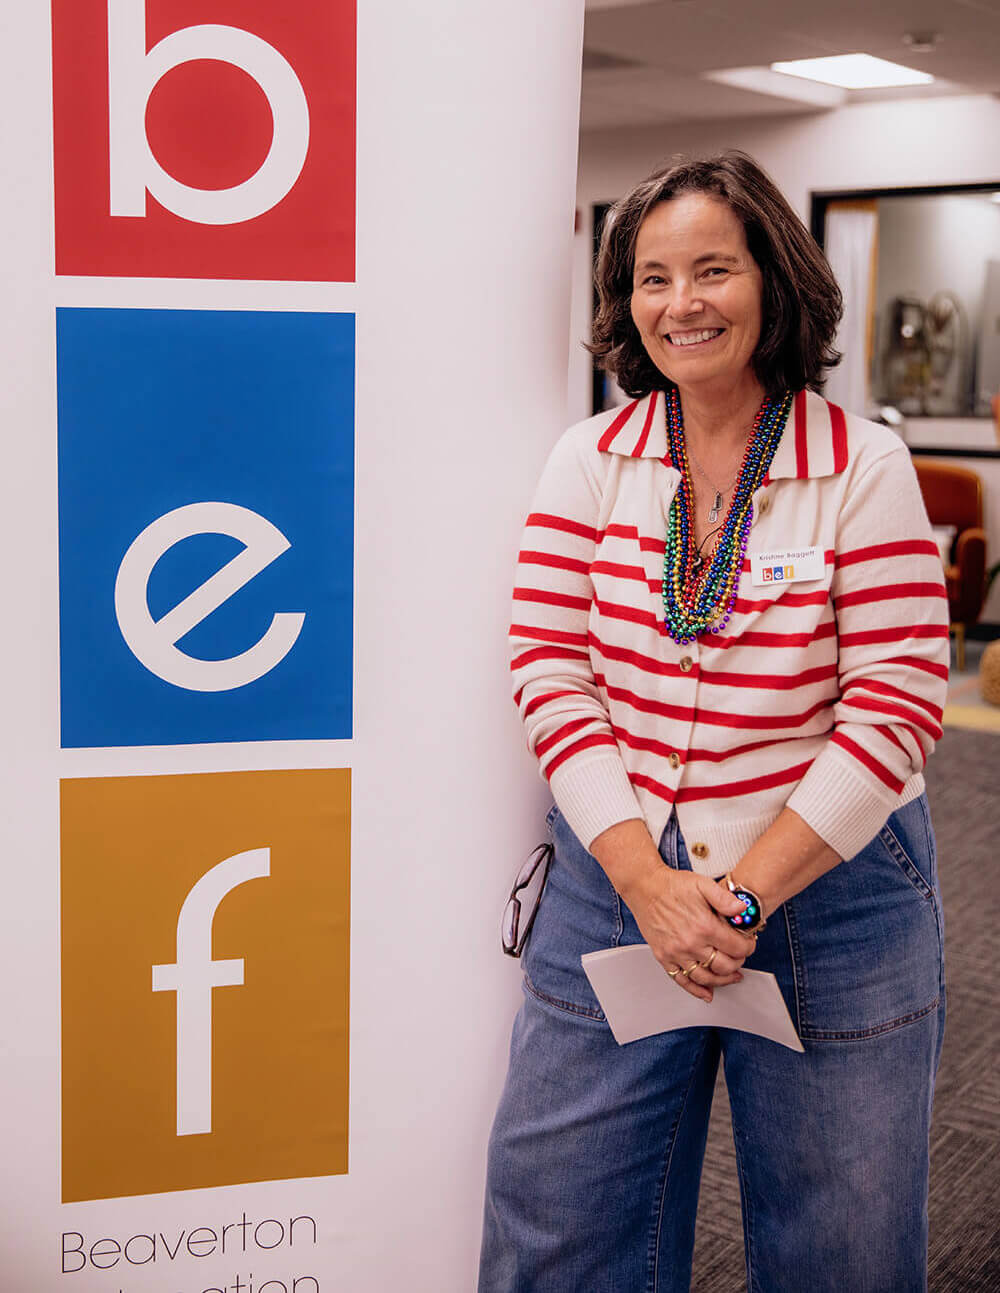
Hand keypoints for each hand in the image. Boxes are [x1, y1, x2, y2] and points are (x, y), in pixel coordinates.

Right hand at [623, 866, 756, 1002]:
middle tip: (740, 956)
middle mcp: (691, 943)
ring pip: (706, 978)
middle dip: (738, 963)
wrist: (644, 888)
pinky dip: (696, 990)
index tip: (749, 943)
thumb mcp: (703, 884)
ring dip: (723, 980)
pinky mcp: (664, 957)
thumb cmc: (671, 886)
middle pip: (725, 966)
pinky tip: (707, 992)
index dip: (748, 947)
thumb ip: (725, 898)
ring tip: (732, 976)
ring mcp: (676, 953)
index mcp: (704, 926)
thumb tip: (744, 908)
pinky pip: (682, 980)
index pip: (736, 947)